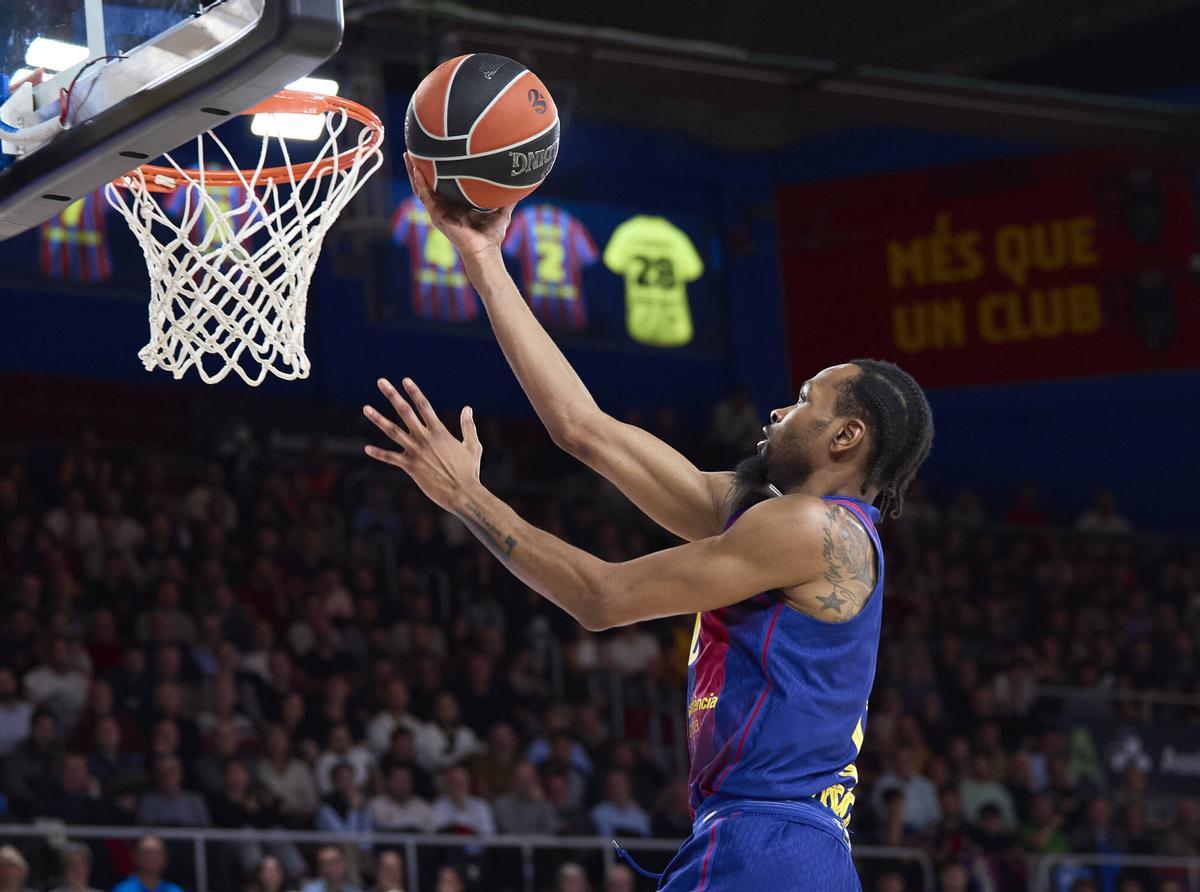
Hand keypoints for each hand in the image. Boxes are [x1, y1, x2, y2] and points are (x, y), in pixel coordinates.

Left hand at [364, 377, 482, 511]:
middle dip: (393, 395)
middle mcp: (425, 438)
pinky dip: (379, 454)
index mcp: (439, 431)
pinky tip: (367, 449)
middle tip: (381, 381)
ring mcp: (416, 452)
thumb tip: (467, 408)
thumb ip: (468, 426)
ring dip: (378, 419)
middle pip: (405, 411)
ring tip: (365, 408)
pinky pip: (391, 458)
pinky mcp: (410, 467)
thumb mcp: (472, 445)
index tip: (405, 380)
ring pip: (393, 431)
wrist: (462, 493)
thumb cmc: (470, 470)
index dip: (414, 392)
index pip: (424, 405)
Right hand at [404, 152, 514, 259]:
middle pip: (428, 183)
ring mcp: (439, 211)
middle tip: (414, 148)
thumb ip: (507, 198)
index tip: (434, 152)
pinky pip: (425, 198)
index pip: (444, 183)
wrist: (485, 251)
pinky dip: (420, 184)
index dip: (437, 169)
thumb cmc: (492, 235)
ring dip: (414, 172)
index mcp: (456, 204)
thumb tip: (521, 184)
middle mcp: (445, 206)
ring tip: (408, 155)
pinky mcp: (436, 217)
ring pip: (422, 188)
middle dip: (420, 166)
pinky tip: (417, 171)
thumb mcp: (502, 211)